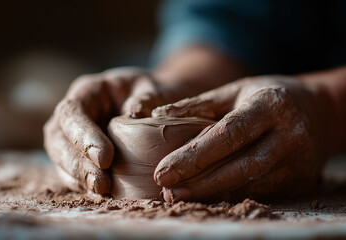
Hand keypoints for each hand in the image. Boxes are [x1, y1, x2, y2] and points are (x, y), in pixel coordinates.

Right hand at [44, 67, 174, 193]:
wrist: (151, 101)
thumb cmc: (150, 92)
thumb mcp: (152, 89)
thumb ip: (145, 100)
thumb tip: (135, 116)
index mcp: (87, 91)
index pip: (72, 112)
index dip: (83, 136)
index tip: (105, 158)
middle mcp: (72, 115)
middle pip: (59, 139)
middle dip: (77, 164)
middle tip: (101, 183)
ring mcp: (70, 137)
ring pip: (60, 159)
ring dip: (79, 178)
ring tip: (102, 191)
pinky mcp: (77, 157)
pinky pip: (72, 173)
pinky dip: (85, 185)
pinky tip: (103, 194)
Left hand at [152, 76, 327, 202]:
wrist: (318, 110)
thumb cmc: (266, 96)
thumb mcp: (235, 90)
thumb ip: (198, 104)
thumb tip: (157, 117)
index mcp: (270, 105)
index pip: (229, 134)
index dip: (194, 156)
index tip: (163, 171)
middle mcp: (289, 135)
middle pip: (240, 166)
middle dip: (200, 183)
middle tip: (167, 190)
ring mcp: (297, 160)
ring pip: (249, 184)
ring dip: (212, 192)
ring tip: (180, 194)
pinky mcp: (299, 180)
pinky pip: (259, 191)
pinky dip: (229, 193)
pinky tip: (206, 194)